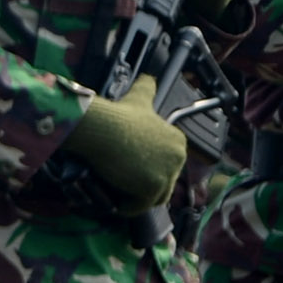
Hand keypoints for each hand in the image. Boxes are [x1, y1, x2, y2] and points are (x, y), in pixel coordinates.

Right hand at [59, 83, 188, 212]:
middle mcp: (179, 157)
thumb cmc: (118, 115)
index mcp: (178, 141)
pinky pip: (140, 207)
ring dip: (136, 199)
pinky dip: (127, 207)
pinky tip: (114, 201)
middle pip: (162, 183)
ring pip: (153, 197)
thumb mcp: (138, 98)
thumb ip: (147, 88)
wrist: (104, 129)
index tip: (127, 170)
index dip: (146, 171)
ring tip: (117, 193)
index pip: (166, 165)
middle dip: (143, 187)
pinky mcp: (153, 188)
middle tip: (119, 183)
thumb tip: (148, 75)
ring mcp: (168, 174)